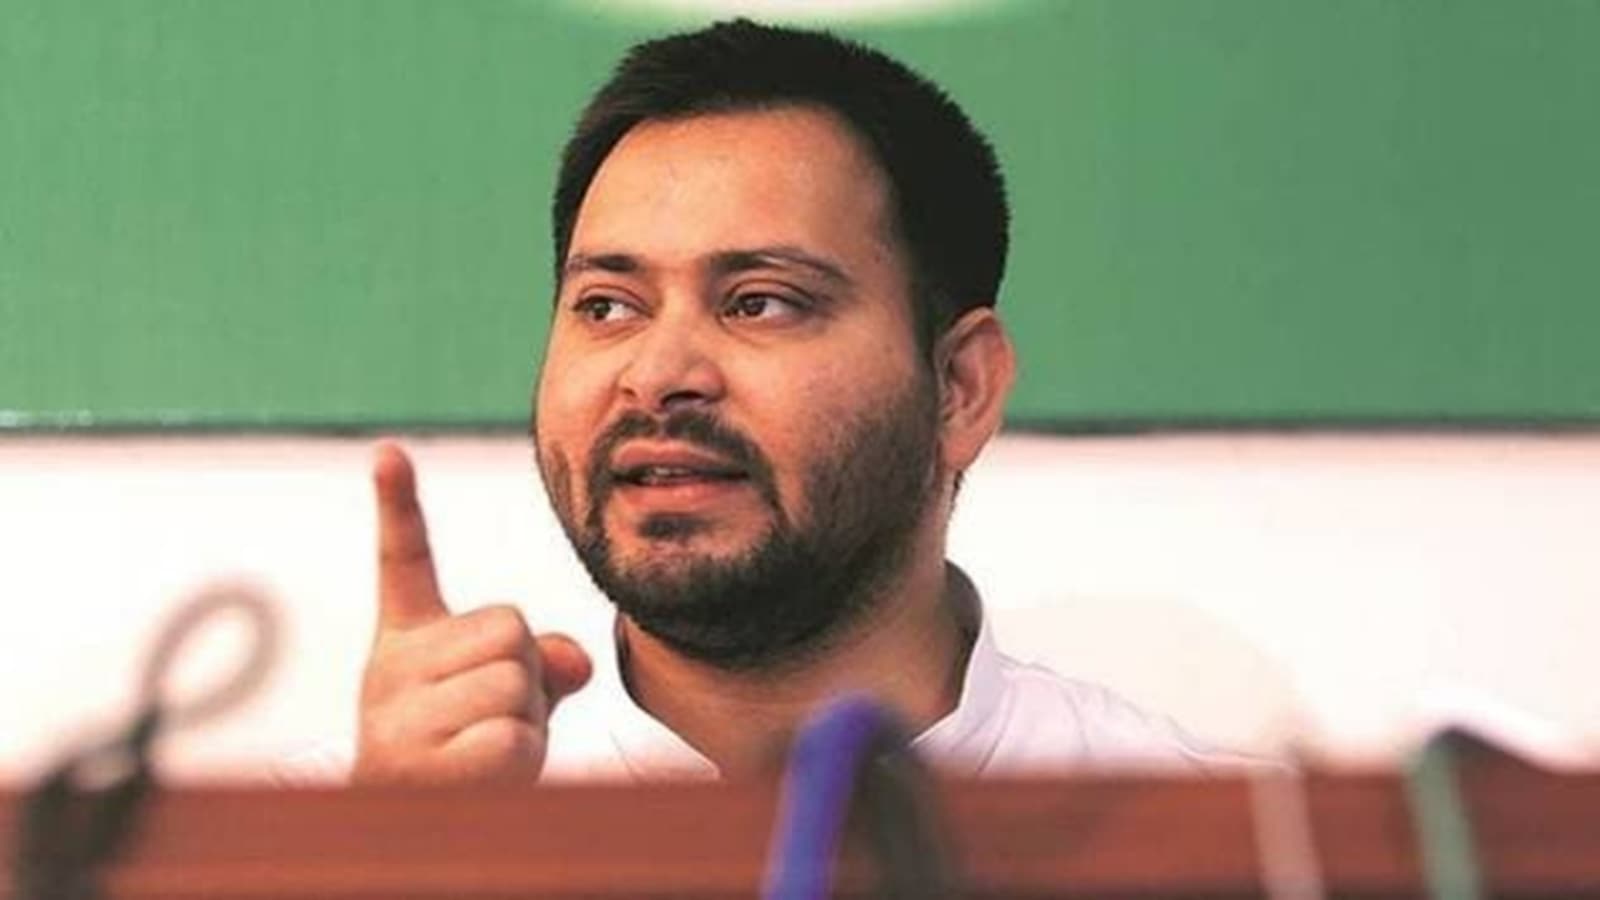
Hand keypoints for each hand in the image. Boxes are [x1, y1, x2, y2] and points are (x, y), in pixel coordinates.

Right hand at [353, 441, 591, 783]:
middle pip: (509, 624)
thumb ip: (541, 663)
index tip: (388, 450)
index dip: (400, 504)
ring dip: (528, 721)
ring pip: (517, 678)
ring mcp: (397, 719)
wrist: (422, 844)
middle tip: (490, 724)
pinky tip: (482, 782)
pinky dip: (520, 760)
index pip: (404, 562)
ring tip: (486, 755)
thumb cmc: (470, 769)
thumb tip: (574, 657)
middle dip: (526, 674)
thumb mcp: (509, 705)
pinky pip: (513, 734)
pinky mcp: (420, 765)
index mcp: (405, 646)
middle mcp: (388, 673)